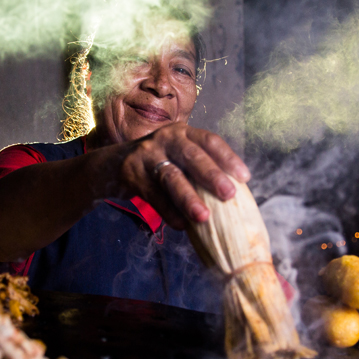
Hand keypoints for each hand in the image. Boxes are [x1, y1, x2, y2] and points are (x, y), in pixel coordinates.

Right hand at [114, 123, 249, 229]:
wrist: (113, 163)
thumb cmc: (159, 163)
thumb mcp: (177, 155)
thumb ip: (198, 167)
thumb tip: (233, 198)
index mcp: (183, 133)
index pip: (209, 141)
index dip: (228, 157)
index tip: (245, 177)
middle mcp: (166, 138)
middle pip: (191, 155)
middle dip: (211, 175)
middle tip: (229, 194)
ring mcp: (147, 154)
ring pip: (171, 177)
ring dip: (188, 198)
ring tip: (204, 217)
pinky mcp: (132, 173)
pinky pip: (153, 195)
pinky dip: (168, 211)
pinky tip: (181, 225)